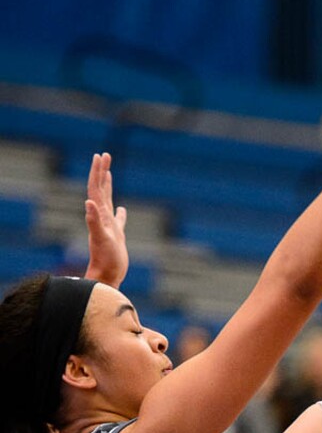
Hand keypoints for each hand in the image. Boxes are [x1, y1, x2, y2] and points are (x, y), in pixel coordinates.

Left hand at [84, 152, 127, 287]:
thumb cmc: (105, 260)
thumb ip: (94, 221)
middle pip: (101, 190)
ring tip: (108, 173)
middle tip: (104, 156)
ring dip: (108, 186)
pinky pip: (118, 220)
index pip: (96, 189)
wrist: (107, 276)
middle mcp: (102, 218)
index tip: (100, 156)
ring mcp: (109, 226)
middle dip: (102, 172)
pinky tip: (122, 209)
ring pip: (108, 201)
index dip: (97, 172)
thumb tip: (89, 202)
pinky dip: (120, 212)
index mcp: (99, 215)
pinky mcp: (116, 236)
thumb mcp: (102, 239)